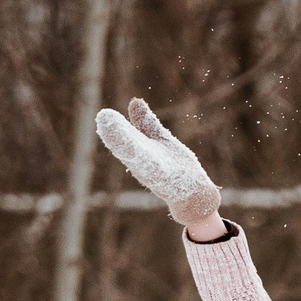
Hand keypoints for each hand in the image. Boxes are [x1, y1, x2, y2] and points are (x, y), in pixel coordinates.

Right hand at [95, 97, 220, 227]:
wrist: (197, 198)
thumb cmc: (176, 171)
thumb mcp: (160, 141)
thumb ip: (146, 124)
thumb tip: (134, 101)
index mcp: (139, 154)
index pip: (125, 139)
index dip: (114, 128)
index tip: (103, 115)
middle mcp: (144, 167)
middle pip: (129, 150)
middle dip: (117, 136)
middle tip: (103, 118)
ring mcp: (157, 176)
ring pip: (142, 162)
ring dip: (130, 149)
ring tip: (120, 134)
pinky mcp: (172, 183)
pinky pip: (162, 174)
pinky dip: (156, 167)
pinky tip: (152, 159)